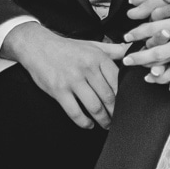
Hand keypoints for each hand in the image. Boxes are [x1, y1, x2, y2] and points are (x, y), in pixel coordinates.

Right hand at [2, 25, 129, 129]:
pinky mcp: (58, 91)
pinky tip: (88, 124)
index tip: (127, 105)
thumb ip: (113, 50)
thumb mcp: (92, 44)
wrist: (37, 46)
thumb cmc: (66, 48)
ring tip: (106, 124)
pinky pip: (75, 112)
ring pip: (94, 107)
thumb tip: (132, 50)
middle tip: (119, 119)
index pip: (118, 81)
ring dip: (103, 120)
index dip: (124, 96)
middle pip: (108, 97)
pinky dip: (84, 122)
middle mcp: (86, 68)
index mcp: (97, 57)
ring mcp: (72, 80)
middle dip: (115, 112)